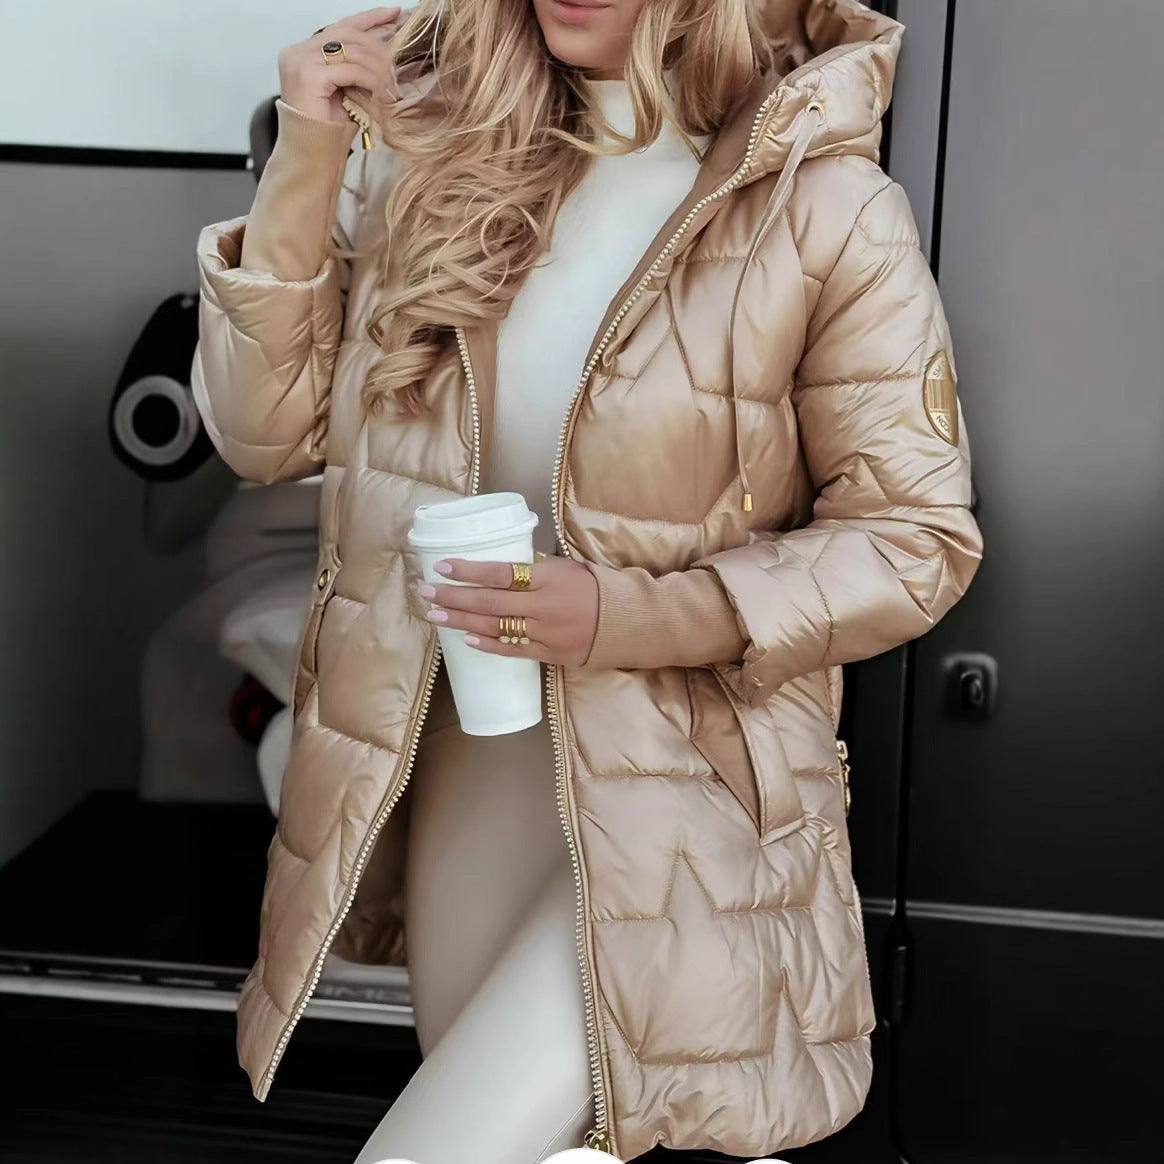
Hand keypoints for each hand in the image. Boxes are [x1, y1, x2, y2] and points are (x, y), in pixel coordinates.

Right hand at [278, 6, 403, 124]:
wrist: (312, 153)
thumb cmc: (329, 129)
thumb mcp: (346, 90)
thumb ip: (356, 68)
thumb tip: (387, 52)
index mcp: (304, 52)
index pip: (340, 27)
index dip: (369, 18)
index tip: (393, 13)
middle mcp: (298, 51)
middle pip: (346, 34)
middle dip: (378, 42)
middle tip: (401, 53)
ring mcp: (301, 60)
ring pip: (350, 50)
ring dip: (378, 66)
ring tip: (395, 81)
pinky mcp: (309, 74)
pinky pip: (349, 69)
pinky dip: (370, 79)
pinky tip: (383, 91)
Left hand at [415, 555, 599, 666]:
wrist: (629, 621)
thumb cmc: (595, 587)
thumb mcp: (567, 567)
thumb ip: (534, 568)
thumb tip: (498, 568)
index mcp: (548, 578)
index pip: (500, 572)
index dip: (469, 570)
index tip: (442, 566)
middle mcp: (543, 606)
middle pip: (489, 601)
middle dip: (454, 596)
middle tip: (425, 592)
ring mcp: (545, 633)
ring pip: (495, 627)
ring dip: (462, 620)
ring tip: (436, 615)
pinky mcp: (550, 654)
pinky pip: (512, 650)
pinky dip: (487, 645)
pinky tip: (465, 639)